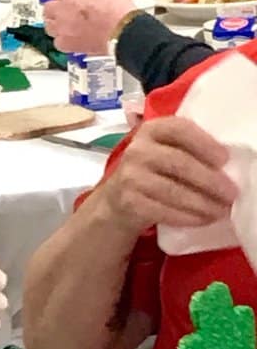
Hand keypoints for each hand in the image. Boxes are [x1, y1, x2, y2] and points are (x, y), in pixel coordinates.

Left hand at [43, 0, 135, 53]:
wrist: (123, 32)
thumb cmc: (119, 10)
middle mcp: (61, 9)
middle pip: (48, 7)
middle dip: (56, 8)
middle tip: (65, 10)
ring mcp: (61, 27)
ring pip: (49, 25)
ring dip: (56, 24)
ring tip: (65, 25)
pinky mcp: (65, 43)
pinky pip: (57, 41)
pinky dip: (63, 40)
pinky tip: (71, 39)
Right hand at [100, 117, 236, 233]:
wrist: (117, 201)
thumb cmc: (151, 172)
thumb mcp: (163, 150)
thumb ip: (187, 149)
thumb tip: (226, 166)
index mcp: (150, 131)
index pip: (179, 129)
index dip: (204, 143)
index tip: (224, 159)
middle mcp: (136, 150)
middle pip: (180, 163)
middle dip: (210, 180)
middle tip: (231, 193)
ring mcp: (130, 177)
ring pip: (174, 191)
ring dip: (203, 203)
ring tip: (222, 210)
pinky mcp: (129, 203)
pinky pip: (165, 211)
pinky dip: (189, 217)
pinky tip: (204, 219)